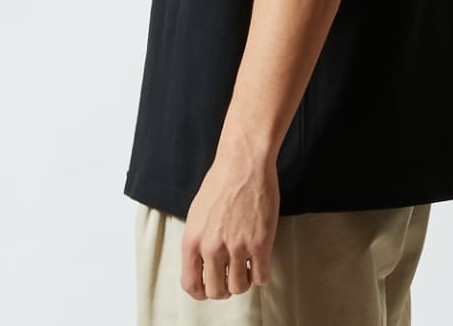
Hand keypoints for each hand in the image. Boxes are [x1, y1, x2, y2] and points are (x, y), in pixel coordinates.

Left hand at [180, 138, 279, 299]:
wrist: (244, 161)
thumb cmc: (221, 181)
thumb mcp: (197, 213)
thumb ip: (198, 240)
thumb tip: (202, 263)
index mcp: (192, 240)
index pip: (191, 284)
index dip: (201, 291)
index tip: (210, 288)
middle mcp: (212, 248)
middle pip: (216, 292)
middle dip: (225, 288)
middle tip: (232, 275)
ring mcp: (236, 247)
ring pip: (240, 287)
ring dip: (244, 281)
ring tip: (247, 265)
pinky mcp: (260, 243)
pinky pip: (261, 277)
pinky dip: (262, 274)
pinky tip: (261, 261)